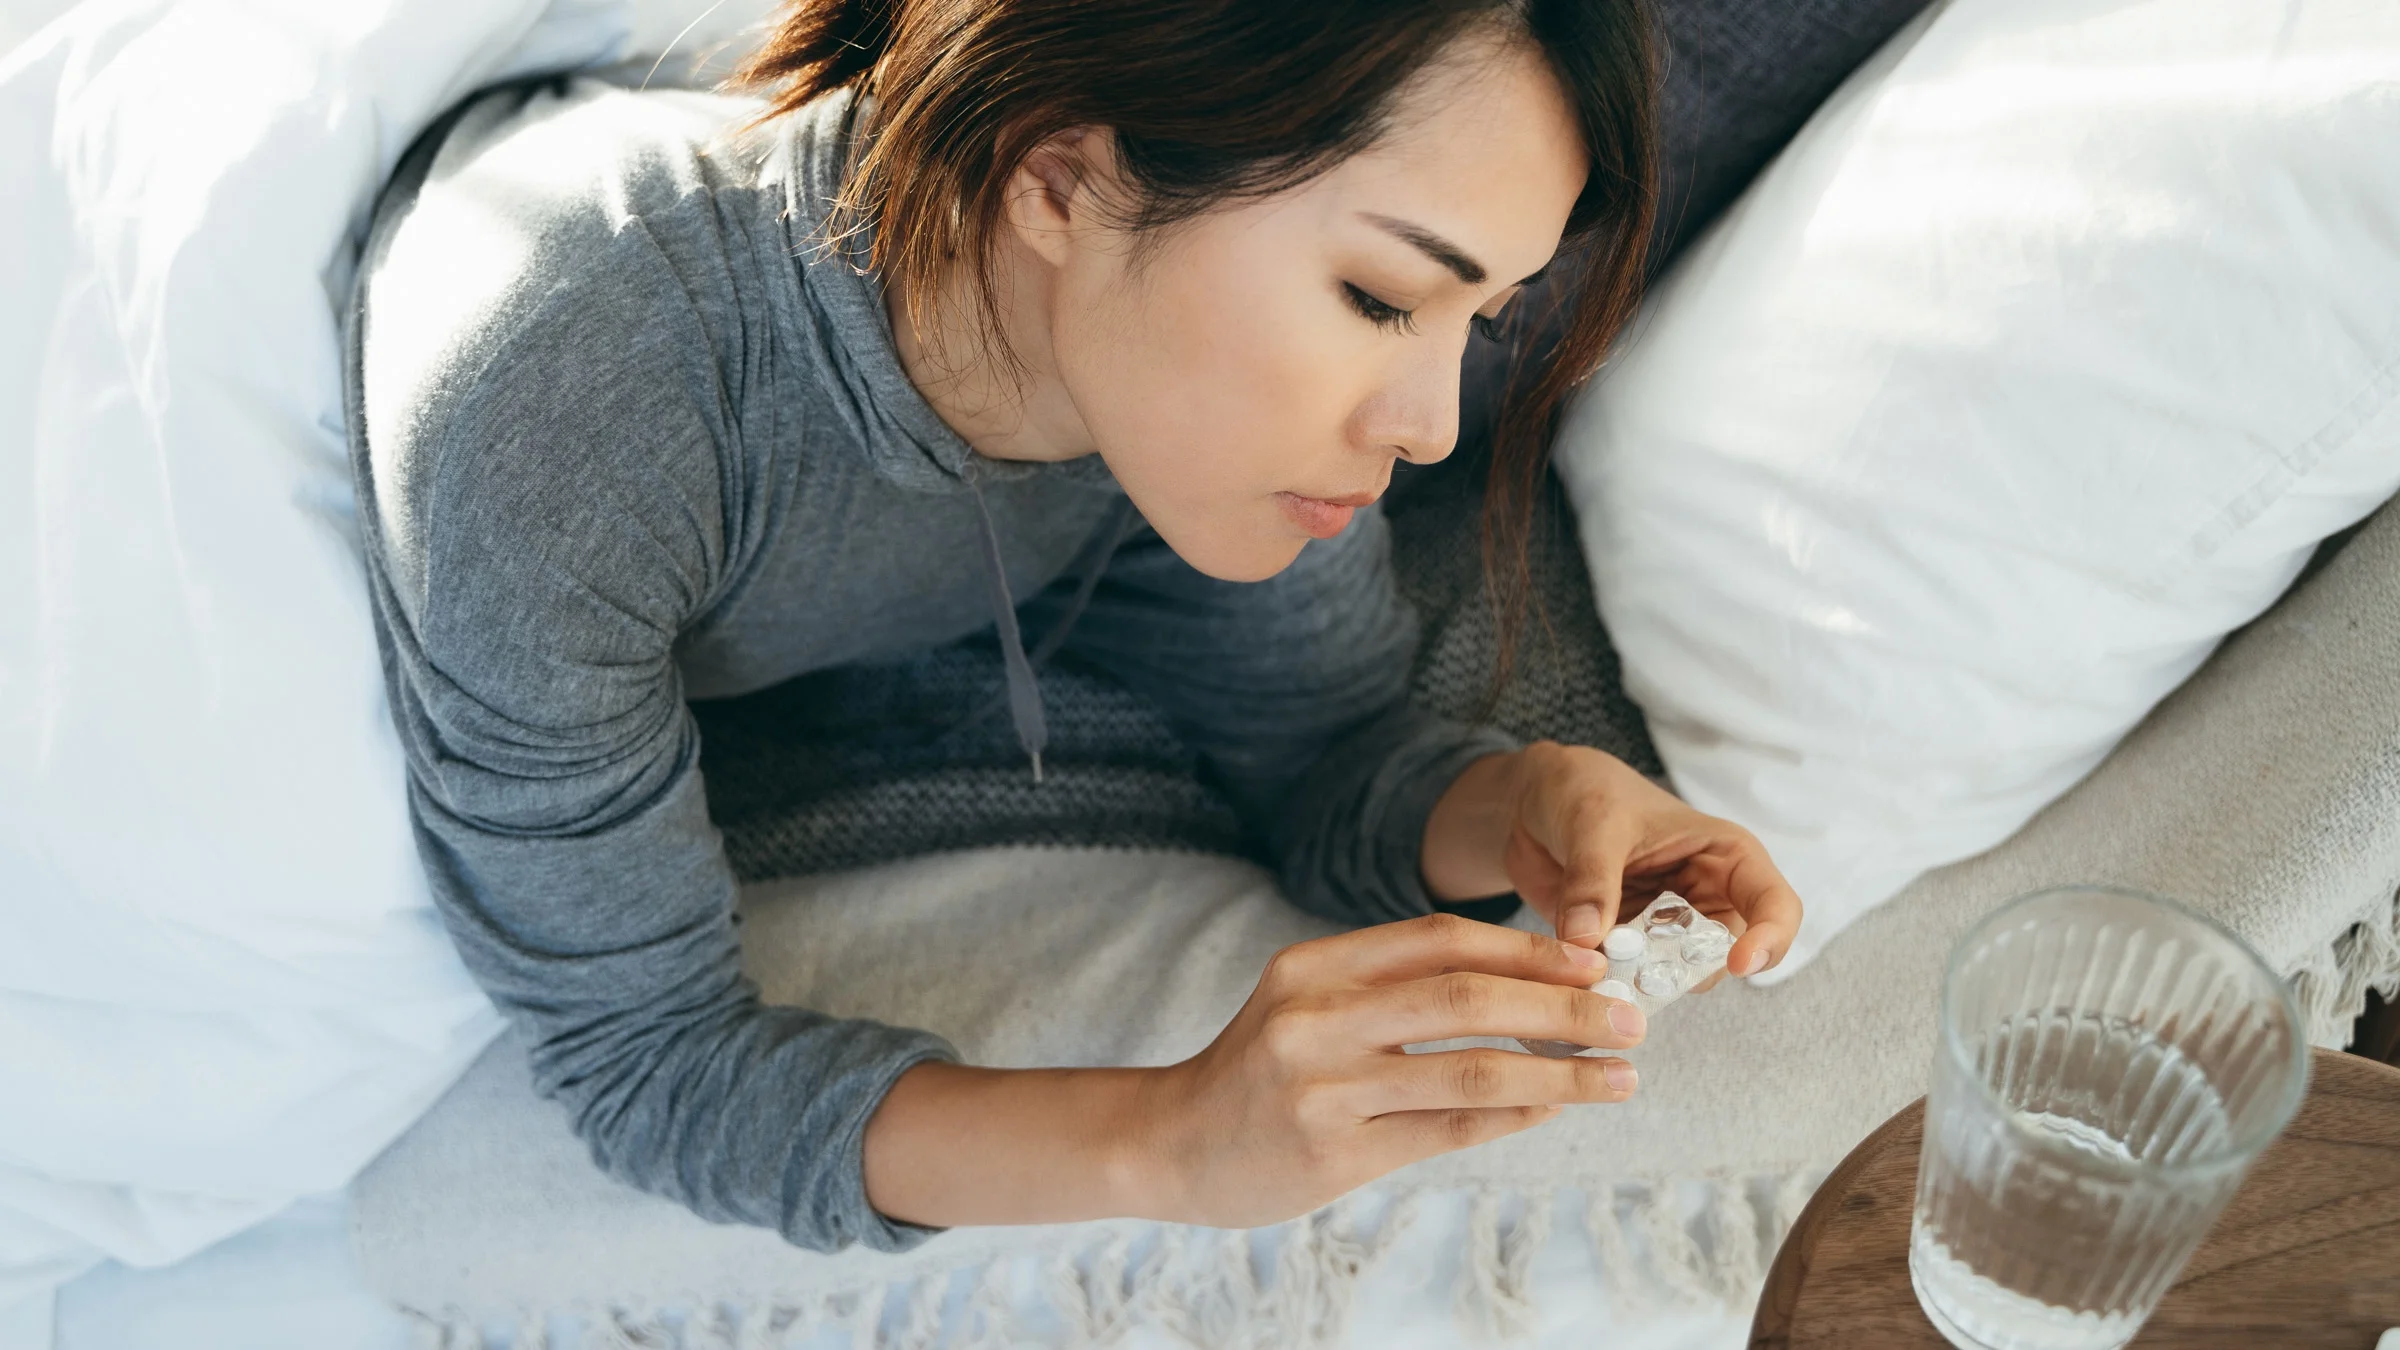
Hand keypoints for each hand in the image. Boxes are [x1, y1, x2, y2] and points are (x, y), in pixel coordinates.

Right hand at [1129, 913, 1644, 1227]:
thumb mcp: (1308, 1002)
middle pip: (1467, 999)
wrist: (1170, 1143)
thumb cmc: (1257, 1068)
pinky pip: (1449, 1129)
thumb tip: (1527, 987)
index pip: (1441, 939)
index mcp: (1315, 966)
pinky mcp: (1336, 1151)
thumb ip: (1395, 989)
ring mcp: (1326, 1087)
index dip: (1526, 949)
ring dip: (1562, 1073)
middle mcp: (1318, 1018)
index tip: (1593, 963)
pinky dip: (1514, 1115)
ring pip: (1472, 1069)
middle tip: (1631, 1018)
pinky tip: (1554, 1108)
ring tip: (1619, 1077)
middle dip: (1564, 1008)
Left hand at [1421, 741, 1802, 983]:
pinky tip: (1581, 978)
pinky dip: (1611, 984)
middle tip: (1644, 976)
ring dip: (1644, 983)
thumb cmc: (1584, 790)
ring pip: (1676, 975)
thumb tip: (1587, 939)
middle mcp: (1704, 897)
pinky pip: (1630, 979)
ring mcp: (1665, 927)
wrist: (1535, 801)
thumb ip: (1593, 880)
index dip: (1769, 939)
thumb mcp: (1592, 824)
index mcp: (1723, 855)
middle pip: (1727, 955)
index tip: (1739, 963)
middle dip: (1690, 972)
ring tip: (1603, 974)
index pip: (1775, 905)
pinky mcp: (1625, 947)